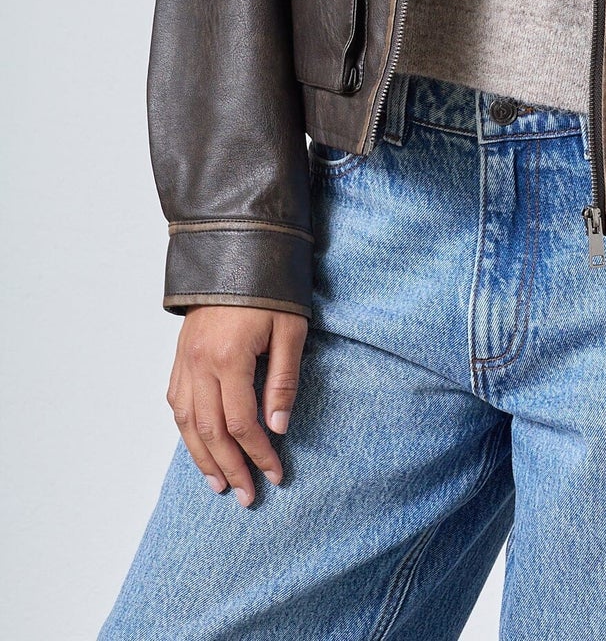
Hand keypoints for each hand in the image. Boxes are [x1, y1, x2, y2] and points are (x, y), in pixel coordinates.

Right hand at [166, 305, 308, 506]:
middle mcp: (200, 364)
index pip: (243, 423)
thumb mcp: (290, 329)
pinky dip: (186, 430)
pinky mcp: (179, 356)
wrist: (236, 250)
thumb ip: (283, 379)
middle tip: (247, 496)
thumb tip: (278, 427)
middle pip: (211, 431)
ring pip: (187, 423)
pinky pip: (176, 403)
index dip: (259, 453)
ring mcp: (184, 361)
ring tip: (219, 484)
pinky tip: (198, 446)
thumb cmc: (270, 289)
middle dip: (230, 467)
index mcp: (229, 358)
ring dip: (203, 458)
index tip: (276, 474)